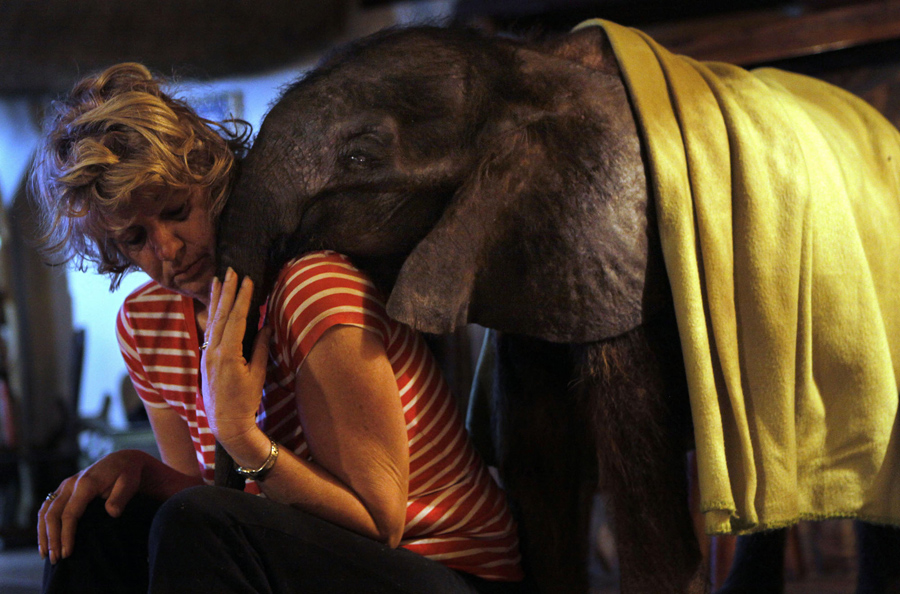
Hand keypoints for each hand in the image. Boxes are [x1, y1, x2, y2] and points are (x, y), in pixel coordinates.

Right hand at [38, 449, 147, 563]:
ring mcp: (65, 486)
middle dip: (52, 539)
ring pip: (45, 511)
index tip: (68, 553)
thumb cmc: (127, 474)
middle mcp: (71, 484)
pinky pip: (47, 507)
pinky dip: (43, 524)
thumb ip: (121, 497)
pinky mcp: (63, 490)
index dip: (66, 535)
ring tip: (46, 555)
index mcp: (86, 484)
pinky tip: (45, 539)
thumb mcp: (130, 483)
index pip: (70, 514)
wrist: (122, 461)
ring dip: (43, 533)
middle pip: (53, 514)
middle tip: (56, 559)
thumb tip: (113, 513)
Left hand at [200, 268, 270, 446]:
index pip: (236, 318)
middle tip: (231, 271)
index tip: (247, 280)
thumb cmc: (245, 401)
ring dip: (216, 299)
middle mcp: (213, 350)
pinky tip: (214, 304)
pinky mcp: (206, 357)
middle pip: (221, 314)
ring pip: (211, 320)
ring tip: (217, 280)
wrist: (225, 422)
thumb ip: (259, 348)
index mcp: (227, 353)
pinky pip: (209, 330)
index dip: (242, 298)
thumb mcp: (257, 374)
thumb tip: (265, 325)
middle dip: (228, 291)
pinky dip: (212, 314)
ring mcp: (207, 353)